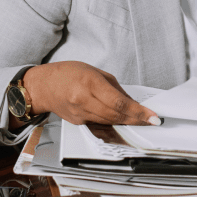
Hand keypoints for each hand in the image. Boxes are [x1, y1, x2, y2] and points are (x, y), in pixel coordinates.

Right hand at [20, 61, 159, 126]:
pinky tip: (123, 122)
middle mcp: (84, 101)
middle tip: (152, 121)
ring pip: (109, 122)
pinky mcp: (78, 123)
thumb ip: (115, 88)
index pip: (119, 102)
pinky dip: (113, 124)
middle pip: (116, 115)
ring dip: (127, 123)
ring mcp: (80, 114)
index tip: (152, 117)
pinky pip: (100, 125)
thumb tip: (132, 102)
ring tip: (142, 121)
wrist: (44, 86)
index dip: (138, 111)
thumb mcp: (96, 72)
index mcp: (90, 84)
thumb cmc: (69, 73)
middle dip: (136, 119)